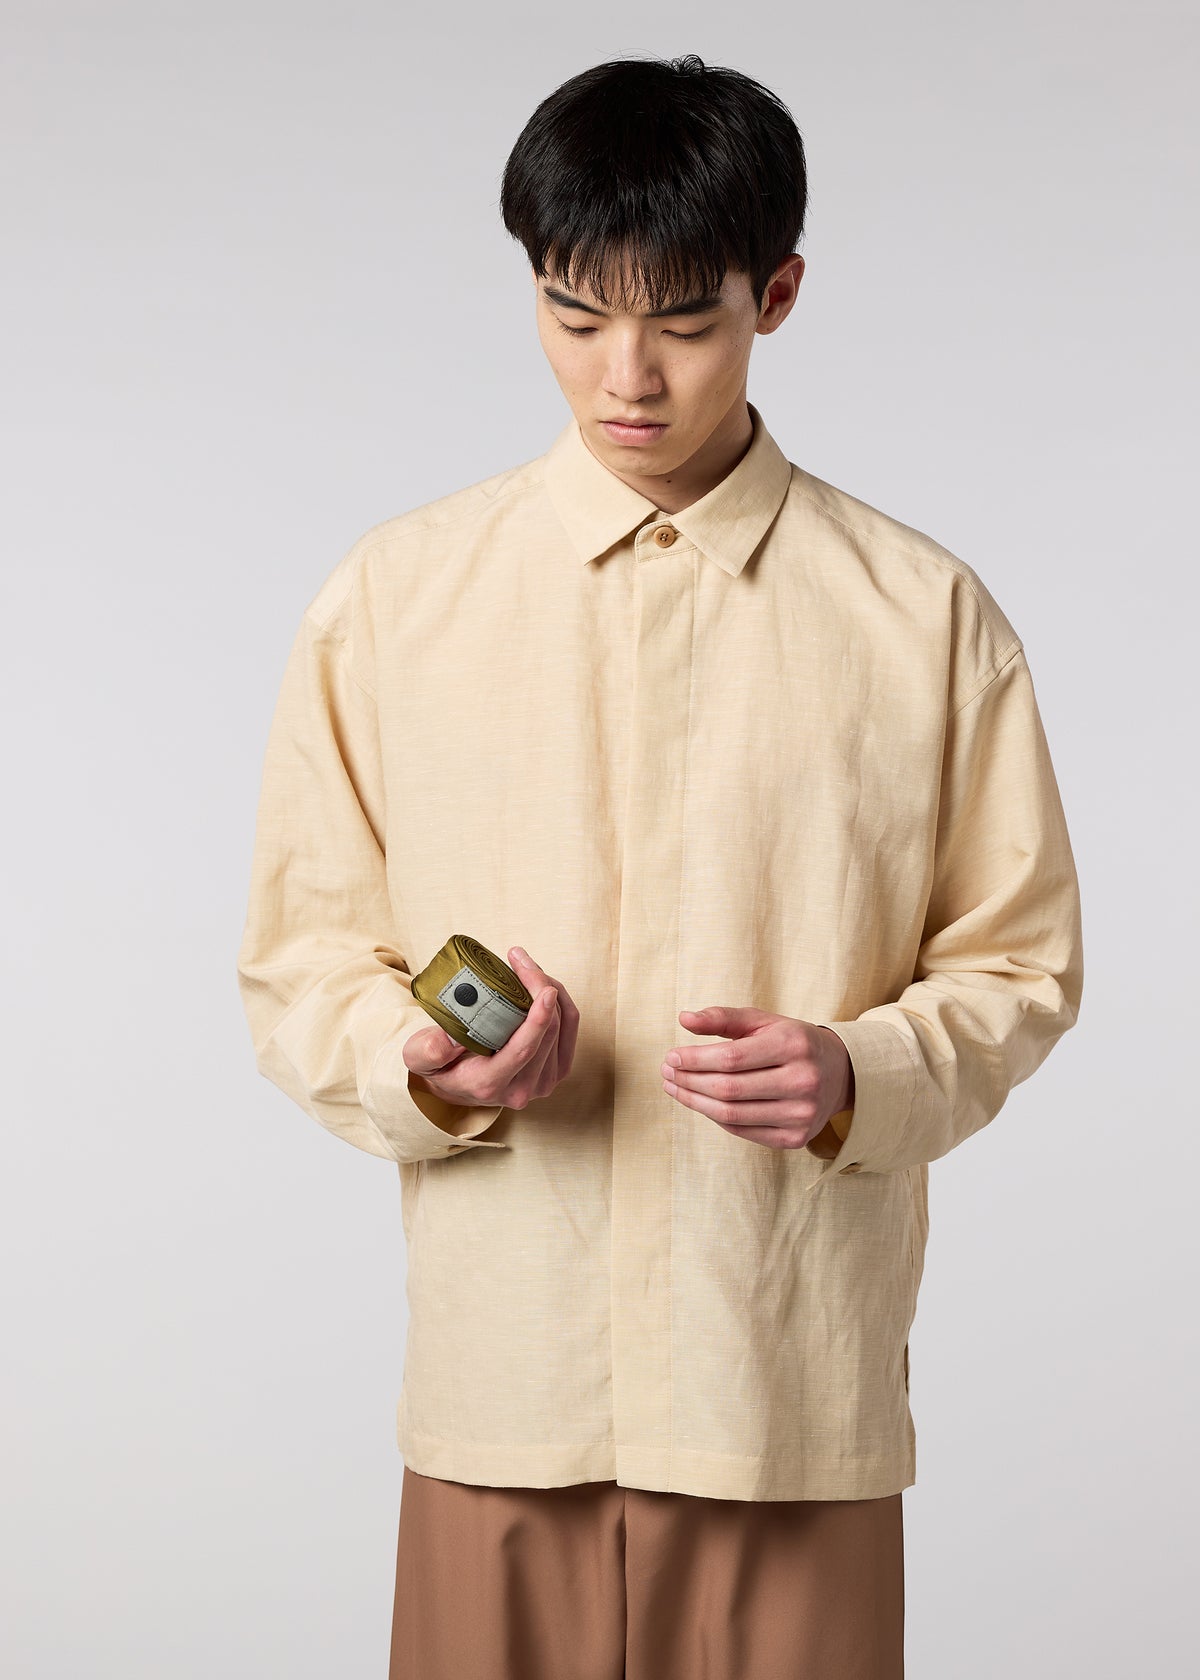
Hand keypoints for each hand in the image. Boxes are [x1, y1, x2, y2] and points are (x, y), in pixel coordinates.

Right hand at [404, 947, 579, 1110]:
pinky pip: (570, 1031)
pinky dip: (560, 1003)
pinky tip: (542, 984)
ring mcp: (542, 1084)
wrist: (455, 1084)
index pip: (522, 1051)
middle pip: (547, 1034)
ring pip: (563, 1029)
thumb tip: (454, 1038)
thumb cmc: (437, 1063)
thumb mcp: (419, 1056)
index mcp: (489, 1084)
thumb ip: (430, 1050)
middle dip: (540, 988)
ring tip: (526, 967)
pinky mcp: (555, 1072)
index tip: (546, 990)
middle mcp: (521, 1090)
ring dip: (551, 991)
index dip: (539, 1020)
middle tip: (519, 958)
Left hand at [659, 1006, 853, 1149]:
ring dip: (695, 1102)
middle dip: (689, 1081)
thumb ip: (723, 1018)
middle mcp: (803, 1080)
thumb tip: (683, 1018)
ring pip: (731, 1114)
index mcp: (794, 1045)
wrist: (839, 1073)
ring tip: (675, 1089)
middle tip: (666, 1074)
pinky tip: (701, 1103)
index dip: (695, 1059)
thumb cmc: (791, 1042)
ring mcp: (802, 1114)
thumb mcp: (763, 1021)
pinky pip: (742, 1131)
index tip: (671, 1057)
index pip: (731, 1057)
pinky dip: (716, 1117)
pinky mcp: (795, 1138)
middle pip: (728, 1088)